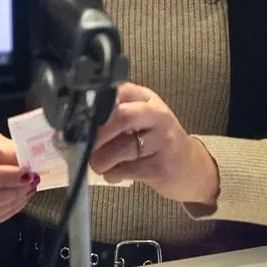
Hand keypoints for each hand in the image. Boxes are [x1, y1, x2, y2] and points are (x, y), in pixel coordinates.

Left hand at [89, 83, 220, 205]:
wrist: (191, 168)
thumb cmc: (157, 142)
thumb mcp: (141, 120)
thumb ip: (115, 115)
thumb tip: (76, 123)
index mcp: (147, 99)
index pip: (118, 91)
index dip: (95, 107)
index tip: (79, 121)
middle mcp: (157, 115)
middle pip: (121, 116)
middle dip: (97, 135)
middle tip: (85, 147)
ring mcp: (162, 141)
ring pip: (120, 148)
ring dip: (101, 160)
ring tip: (99, 165)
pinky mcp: (160, 167)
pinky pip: (126, 170)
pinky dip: (113, 175)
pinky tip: (116, 174)